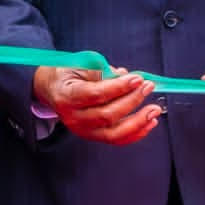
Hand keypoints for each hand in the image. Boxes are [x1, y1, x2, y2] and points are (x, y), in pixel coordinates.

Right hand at [36, 66, 159, 145]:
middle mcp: (73, 117)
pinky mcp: (92, 136)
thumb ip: (102, 71)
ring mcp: (82, 130)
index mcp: (67, 96)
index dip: (119, 87)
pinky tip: (149, 123)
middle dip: (132, 101)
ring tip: (154, 110)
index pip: (96, 95)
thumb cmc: (66, 74)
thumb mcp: (80, 64)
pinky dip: (136, 133)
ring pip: (114, 133)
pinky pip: (116, 139)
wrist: (51, 89)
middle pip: (107, 115)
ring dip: (138, 122)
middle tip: (147, 87)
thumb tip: (126, 77)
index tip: (137, 79)